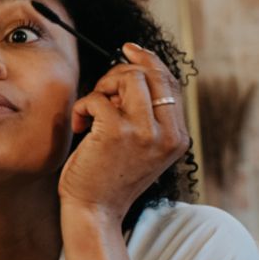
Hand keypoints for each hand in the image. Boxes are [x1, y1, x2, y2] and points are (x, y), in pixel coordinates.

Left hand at [59, 43, 190, 225]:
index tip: (129, 48)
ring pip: (128, 77)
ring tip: (90, 112)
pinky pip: (97, 98)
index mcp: (178, 136)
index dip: (148, 61)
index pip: (170, 83)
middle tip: (100, 94)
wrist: (94, 210)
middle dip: (118, 74)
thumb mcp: (140, 146)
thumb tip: (137, 67)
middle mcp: (168, 133)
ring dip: (102, 88)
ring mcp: (145, 132)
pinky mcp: (117, 131)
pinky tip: (80, 127)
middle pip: (150, 74)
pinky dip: (82, 107)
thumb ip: (146, 114)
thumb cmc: (109, 176)